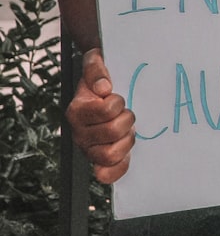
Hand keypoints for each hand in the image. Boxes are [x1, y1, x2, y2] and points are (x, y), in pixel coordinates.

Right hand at [65, 48, 135, 182]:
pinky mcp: (100, 159)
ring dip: (127, 140)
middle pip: (112, 133)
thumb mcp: (96, 61)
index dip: (118, 103)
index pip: (107, 110)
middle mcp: (79, 133)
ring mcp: (89, 148)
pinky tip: (127, 154)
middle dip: (127, 120)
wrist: (102, 89)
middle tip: (126, 114)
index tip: (117, 98)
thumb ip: (96, 68)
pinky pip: (108, 174)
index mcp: (77, 111)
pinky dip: (120, 167)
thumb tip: (103, 87)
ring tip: (127, 129)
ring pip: (111, 155)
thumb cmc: (100, 76)